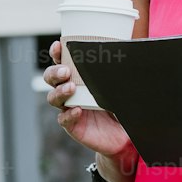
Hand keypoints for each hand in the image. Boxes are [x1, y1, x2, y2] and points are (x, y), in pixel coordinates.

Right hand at [45, 39, 133, 159]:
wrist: (124, 135)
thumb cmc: (120, 106)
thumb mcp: (120, 86)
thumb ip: (119, 71)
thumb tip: (131, 49)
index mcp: (78, 77)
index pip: (62, 62)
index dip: (56, 54)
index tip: (58, 46)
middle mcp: (70, 92)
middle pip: (51, 79)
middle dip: (54, 73)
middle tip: (65, 71)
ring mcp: (69, 108)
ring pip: (53, 98)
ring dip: (60, 91)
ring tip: (71, 88)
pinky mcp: (72, 125)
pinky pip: (64, 120)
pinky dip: (69, 115)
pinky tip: (77, 110)